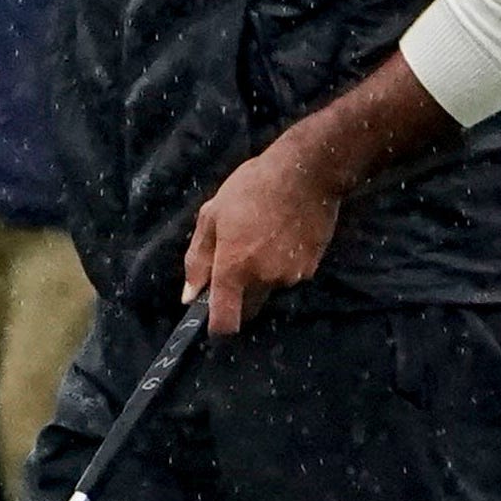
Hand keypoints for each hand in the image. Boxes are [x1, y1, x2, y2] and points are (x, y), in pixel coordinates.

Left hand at [183, 131, 343, 338]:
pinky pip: (288, 276)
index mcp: (235, 267)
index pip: (225, 321)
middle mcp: (264, 279)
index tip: (211, 319)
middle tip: (238, 258)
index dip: (216, 328)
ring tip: (264, 236)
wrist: (307, 172)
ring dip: (261, 275)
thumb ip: (198, 260)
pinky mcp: (311, 269)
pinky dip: (282, 264)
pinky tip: (284, 235)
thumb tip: (189, 296)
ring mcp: (291, 276)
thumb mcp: (213, 215)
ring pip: (268, 290)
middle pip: (248, 309)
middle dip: (239, 295)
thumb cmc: (252, 187)